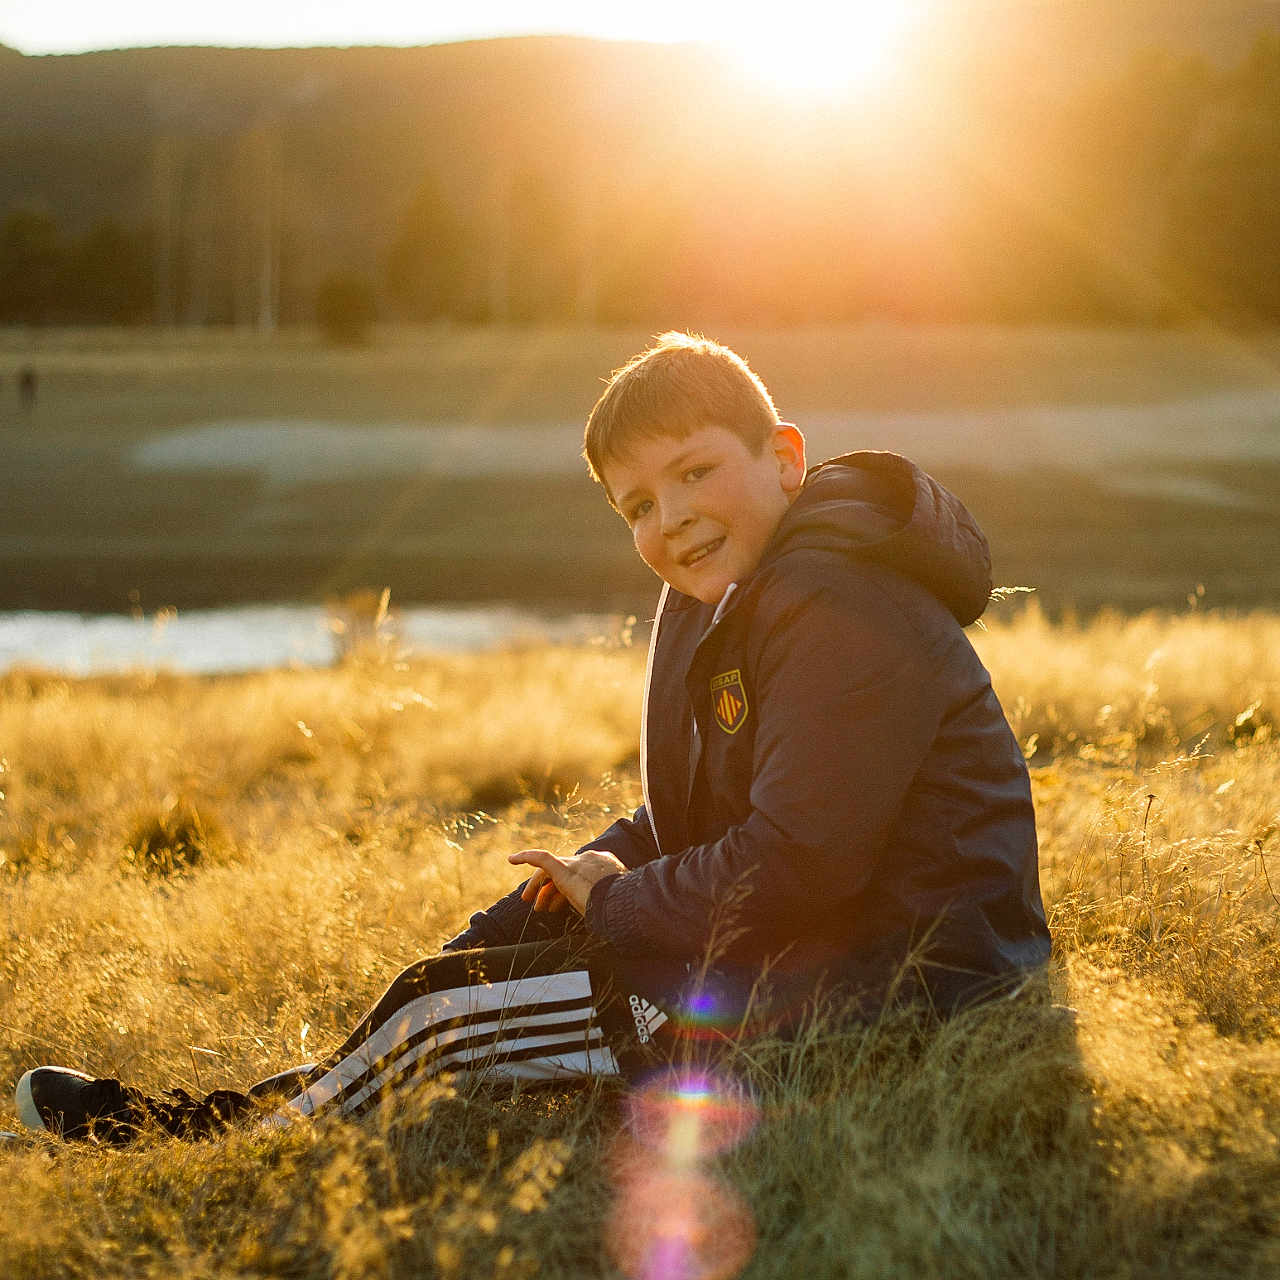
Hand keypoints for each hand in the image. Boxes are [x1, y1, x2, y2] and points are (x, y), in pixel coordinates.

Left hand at [509, 848, 626, 915]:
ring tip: (528, 901)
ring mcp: (576, 863)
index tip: (558, 908)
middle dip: (549, 890)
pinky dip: (525, 856)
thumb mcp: (615, 903)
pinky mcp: (563, 868)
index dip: (565, 891)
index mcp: (604, 866)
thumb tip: (602, 917)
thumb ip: (605, 903)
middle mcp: (590, 860)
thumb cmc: (623, 909)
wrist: (623, 903)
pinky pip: (541, 858)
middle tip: (540, 907)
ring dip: (537, 886)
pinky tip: (512, 859)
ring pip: (549, 870)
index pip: (578, 874)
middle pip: (562, 872)